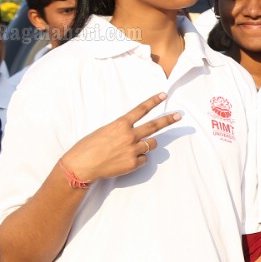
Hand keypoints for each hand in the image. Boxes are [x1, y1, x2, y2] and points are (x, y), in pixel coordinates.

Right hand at [60, 93, 181, 182]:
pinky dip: (139, 158)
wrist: (82, 166)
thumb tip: (134, 132)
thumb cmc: (88, 147)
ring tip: (132, 148)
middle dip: (169, 120)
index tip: (163, 96)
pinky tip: (125, 160)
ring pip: (151, 144)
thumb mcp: (104, 131)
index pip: (141, 110)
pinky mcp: (134, 163)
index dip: (153, 102)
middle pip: (154, 126)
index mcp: (120, 125)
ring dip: (147, 144)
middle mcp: (129, 135)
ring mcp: (133, 149)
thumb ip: (121, 129)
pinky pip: (144, 159)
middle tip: (179, 115)